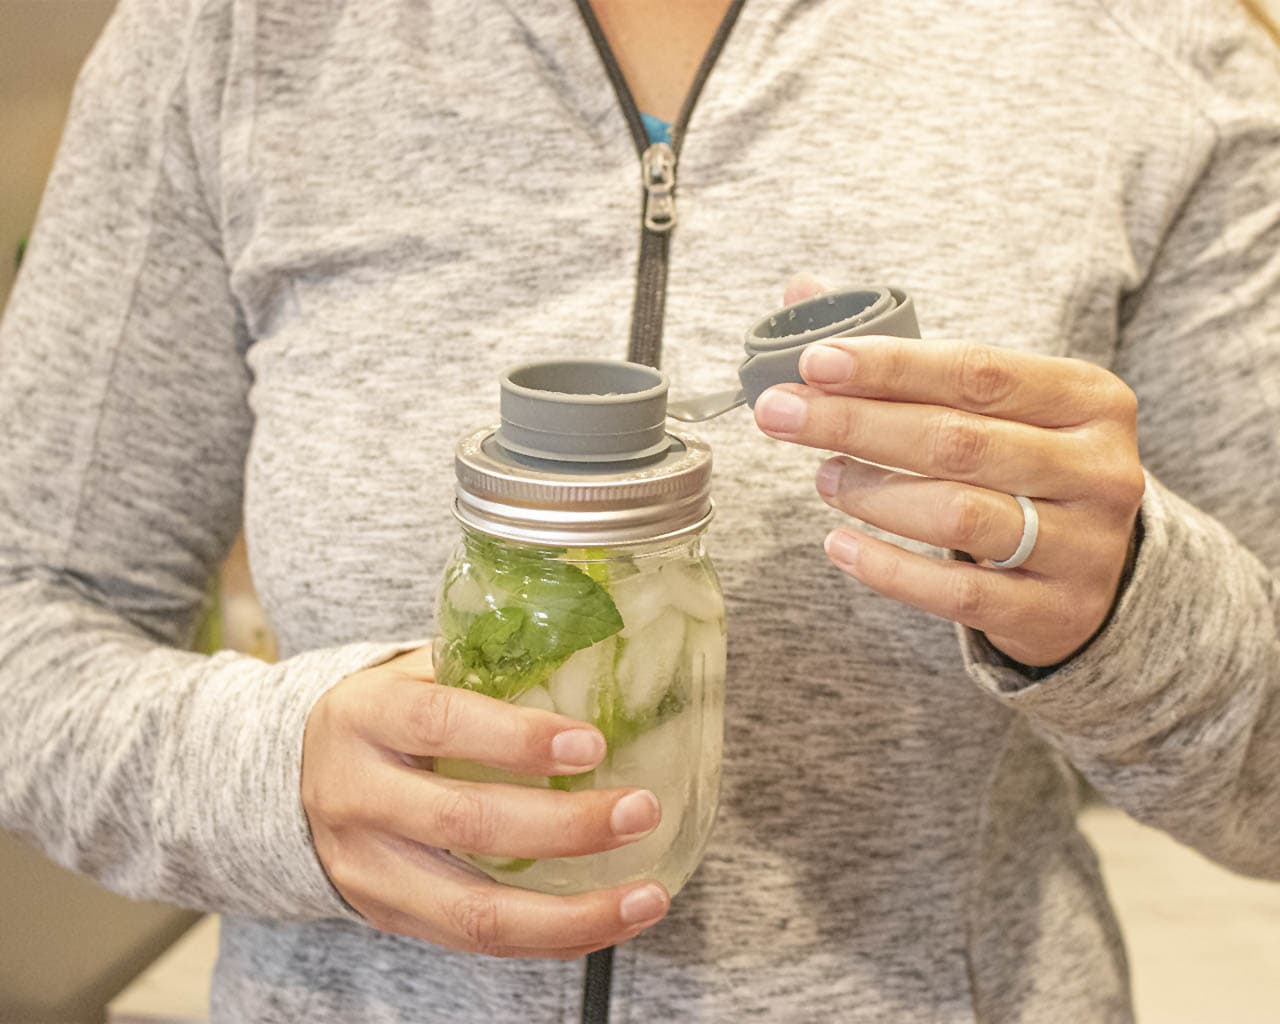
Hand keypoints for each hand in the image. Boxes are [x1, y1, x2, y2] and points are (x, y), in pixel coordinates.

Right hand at [301, 646, 667, 957]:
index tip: (593, 744)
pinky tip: (610, 922)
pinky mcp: (389, 917)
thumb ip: (487, 669)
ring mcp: (367, 868)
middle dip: (565, 827)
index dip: (517, 739)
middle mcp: (356, 795)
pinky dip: (553, 939)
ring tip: (647, 897)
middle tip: (640, 811)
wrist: (291, 777)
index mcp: (365, 717)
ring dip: (572, 913)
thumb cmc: (386, 714)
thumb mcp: (416, 673)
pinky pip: (477, 944)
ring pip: (473, 911)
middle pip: (464, 824)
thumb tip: (595, 660)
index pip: (439, 724)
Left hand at [752, 277, 1144, 666]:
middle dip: (855, 424)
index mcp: (1087, 398)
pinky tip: (840, 545)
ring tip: (823, 479)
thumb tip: (803, 294)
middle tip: (778, 414)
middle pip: (958, 441)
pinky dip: (888, 568)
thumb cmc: (1024, 467)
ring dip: (872, 494)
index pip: (977, 371)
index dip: (889, 367)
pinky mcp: (1055, 612)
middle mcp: (1099, 469)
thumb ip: (907, 357)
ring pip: (958, 515)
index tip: (813, 362)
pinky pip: (958, 592)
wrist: (1100, 574)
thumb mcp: (994, 407)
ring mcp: (1084, 546)